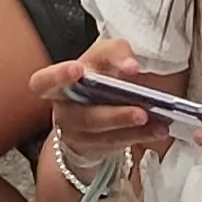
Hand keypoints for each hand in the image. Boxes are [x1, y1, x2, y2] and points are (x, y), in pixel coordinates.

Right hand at [30, 39, 174, 169]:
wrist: (88, 112)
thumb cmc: (92, 79)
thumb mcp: (98, 58)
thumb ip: (113, 52)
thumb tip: (130, 65)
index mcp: (55, 86)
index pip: (43, 82)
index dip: (58, 76)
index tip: (79, 69)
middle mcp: (63, 113)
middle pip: (86, 116)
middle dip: (115, 115)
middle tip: (140, 112)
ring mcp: (77, 136)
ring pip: (105, 135)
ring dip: (133, 129)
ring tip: (156, 121)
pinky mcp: (93, 149)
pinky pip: (118, 144)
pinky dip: (141, 136)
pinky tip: (158, 130)